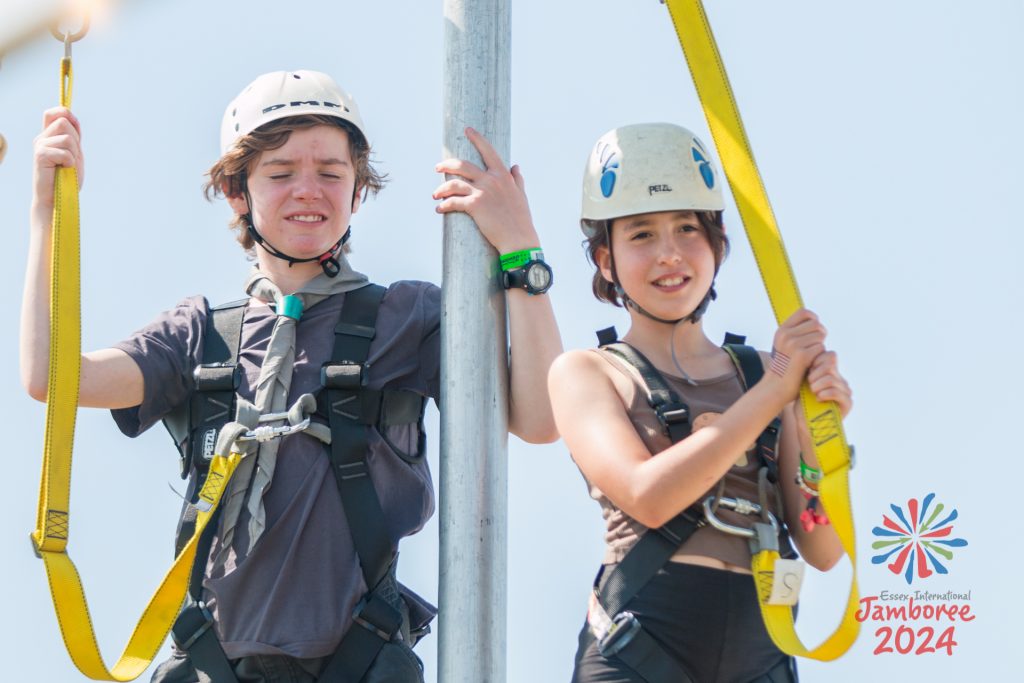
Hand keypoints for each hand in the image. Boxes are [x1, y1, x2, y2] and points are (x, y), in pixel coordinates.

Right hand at [33, 107, 84, 212]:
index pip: (54, 113)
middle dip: (76, 140)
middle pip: (64, 122)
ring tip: (66, 165)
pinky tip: (63, 169)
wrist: (57, 199)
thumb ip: (73, 137)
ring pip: (67, 138)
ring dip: (73, 153)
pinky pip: (65, 152)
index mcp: (49, 136)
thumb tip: (72, 118)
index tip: (77, 133)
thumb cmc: (67, 178)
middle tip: (71, 157)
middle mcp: (42, 138)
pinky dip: (70, 163)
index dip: (67, 115)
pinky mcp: (40, 155)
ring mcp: (39, 145)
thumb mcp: (74, 153)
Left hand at [433, 127, 537, 253]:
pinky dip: (444, 205)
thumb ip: (517, 179)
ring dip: (441, 188)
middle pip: (463, 165)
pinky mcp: (474, 206)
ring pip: (454, 183)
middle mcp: (492, 180)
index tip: (467, 130)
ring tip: (435, 194)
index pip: (488, 151)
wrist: (518, 239)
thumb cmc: (520, 219)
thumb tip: (516, 167)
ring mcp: (482, 192)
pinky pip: (453, 202)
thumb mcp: (521, 195)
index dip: (477, 138)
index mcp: (503, 175)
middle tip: (438, 167)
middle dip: (447, 164)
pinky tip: (439, 209)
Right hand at [768, 309, 826, 398]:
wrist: (776, 387)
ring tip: (811, 356)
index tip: (814, 330)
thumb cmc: (785, 367)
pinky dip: (819, 356)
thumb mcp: (785, 346)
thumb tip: (814, 321)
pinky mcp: (802, 356)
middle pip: (816, 324)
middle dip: (820, 334)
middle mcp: (786, 335)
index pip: (804, 312)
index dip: (814, 319)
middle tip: (815, 347)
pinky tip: (811, 364)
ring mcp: (793, 344)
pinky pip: (821, 348)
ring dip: (820, 346)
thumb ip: (796, 333)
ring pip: (820, 336)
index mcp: (782, 330)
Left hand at [805, 350, 852, 416]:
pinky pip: (836, 391)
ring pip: (831, 377)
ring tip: (812, 392)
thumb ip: (809, 369)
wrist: (806, 424)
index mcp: (831, 373)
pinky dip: (824, 393)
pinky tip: (818, 399)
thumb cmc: (803, 403)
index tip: (807, 372)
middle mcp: (841, 380)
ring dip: (817, 384)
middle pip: (830, 363)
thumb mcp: (803, 383)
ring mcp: (846, 391)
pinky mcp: (848, 403)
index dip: (816, 361)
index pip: (829, 355)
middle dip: (815, 373)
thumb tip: (805, 352)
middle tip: (809, 384)